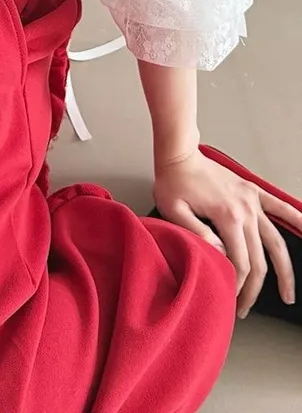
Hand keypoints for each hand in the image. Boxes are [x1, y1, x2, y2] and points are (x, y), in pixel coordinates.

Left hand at [153, 148, 300, 318]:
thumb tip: (221, 255)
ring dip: (284, 270)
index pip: (241, 262)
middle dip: (254, 289)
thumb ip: (198, 234)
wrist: (179, 154)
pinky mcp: (253, 191)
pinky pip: (281, 207)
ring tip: (288, 293)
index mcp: (227, 216)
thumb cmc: (173, 181)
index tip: (229, 298)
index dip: (238, 285)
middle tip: (244, 307)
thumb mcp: (174, 211)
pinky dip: (297, 220)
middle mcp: (246, 210)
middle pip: (259, 259)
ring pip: (276, 242)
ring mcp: (252, 201)